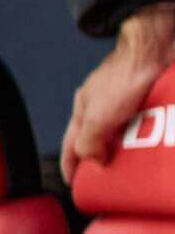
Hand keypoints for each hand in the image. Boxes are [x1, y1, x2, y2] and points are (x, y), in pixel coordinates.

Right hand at [64, 2, 174, 184]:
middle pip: (101, 141)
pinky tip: (160, 145)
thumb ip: (88, 142)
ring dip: (133, 150)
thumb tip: (94, 163)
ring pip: (127, 134)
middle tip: (114, 180)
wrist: (155, 47)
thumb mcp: (97, 116)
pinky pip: (149, 124)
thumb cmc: (123, 74)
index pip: (72, 145)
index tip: (77, 185)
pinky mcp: (151, 98)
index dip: (72, 166)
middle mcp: (105, 106)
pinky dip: (152, 137)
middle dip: (106, 160)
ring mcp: (129, 102)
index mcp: (84, 110)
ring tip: (142, 166)